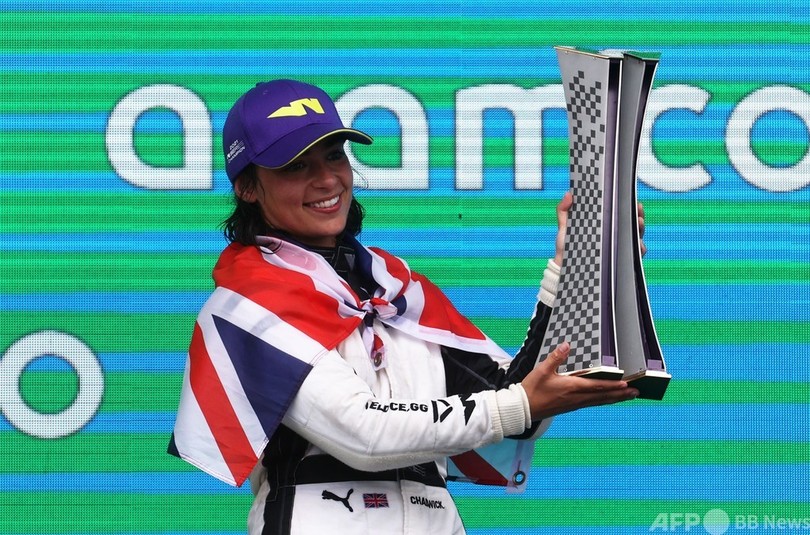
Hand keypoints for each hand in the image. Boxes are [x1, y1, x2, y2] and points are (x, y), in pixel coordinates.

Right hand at [521, 342, 637, 419]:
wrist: (523, 409)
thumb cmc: (532, 389)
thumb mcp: (542, 370)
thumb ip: (556, 357)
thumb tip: (568, 345)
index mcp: (572, 387)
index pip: (597, 386)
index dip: (613, 385)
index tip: (627, 384)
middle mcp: (577, 397)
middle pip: (603, 396)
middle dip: (621, 394)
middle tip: (637, 392)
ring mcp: (575, 404)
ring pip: (600, 401)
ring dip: (615, 398)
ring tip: (628, 396)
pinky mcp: (571, 407)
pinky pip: (592, 403)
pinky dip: (603, 400)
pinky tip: (606, 399)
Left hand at [554, 192, 647, 263]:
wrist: (564, 268)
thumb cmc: (565, 248)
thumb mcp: (565, 228)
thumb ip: (564, 211)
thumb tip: (568, 194)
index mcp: (601, 226)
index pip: (619, 215)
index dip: (628, 207)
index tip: (632, 201)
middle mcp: (611, 236)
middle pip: (631, 225)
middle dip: (638, 216)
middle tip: (638, 211)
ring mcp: (616, 248)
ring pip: (635, 238)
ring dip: (640, 230)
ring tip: (639, 224)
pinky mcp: (618, 261)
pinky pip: (633, 255)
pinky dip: (639, 250)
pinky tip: (638, 245)